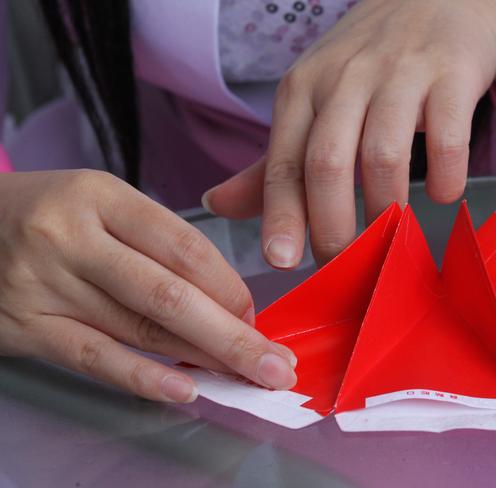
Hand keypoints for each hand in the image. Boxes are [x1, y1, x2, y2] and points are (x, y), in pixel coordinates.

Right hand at [0, 170, 296, 402]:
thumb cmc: (47, 215)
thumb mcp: (100, 204)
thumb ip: (156, 243)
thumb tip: (223, 300)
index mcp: (101, 196)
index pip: (183, 247)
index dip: (229, 287)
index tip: (256, 315)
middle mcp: (72, 237)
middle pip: (169, 294)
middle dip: (232, 336)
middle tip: (276, 364)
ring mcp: (45, 284)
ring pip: (139, 328)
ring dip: (200, 358)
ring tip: (244, 377)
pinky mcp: (26, 326)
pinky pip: (94, 358)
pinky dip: (143, 377)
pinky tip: (184, 390)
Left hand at [203, 0, 495, 265]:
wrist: (437, 0)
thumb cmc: (366, 65)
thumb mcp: (311, 104)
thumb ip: (270, 163)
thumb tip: (216, 205)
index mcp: (301, 90)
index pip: (283, 163)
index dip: (282, 218)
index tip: (283, 263)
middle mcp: (343, 78)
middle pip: (327, 164)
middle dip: (333, 227)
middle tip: (346, 265)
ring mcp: (398, 73)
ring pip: (382, 156)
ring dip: (386, 208)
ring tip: (392, 234)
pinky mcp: (450, 73)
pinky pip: (446, 138)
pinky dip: (444, 177)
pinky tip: (441, 192)